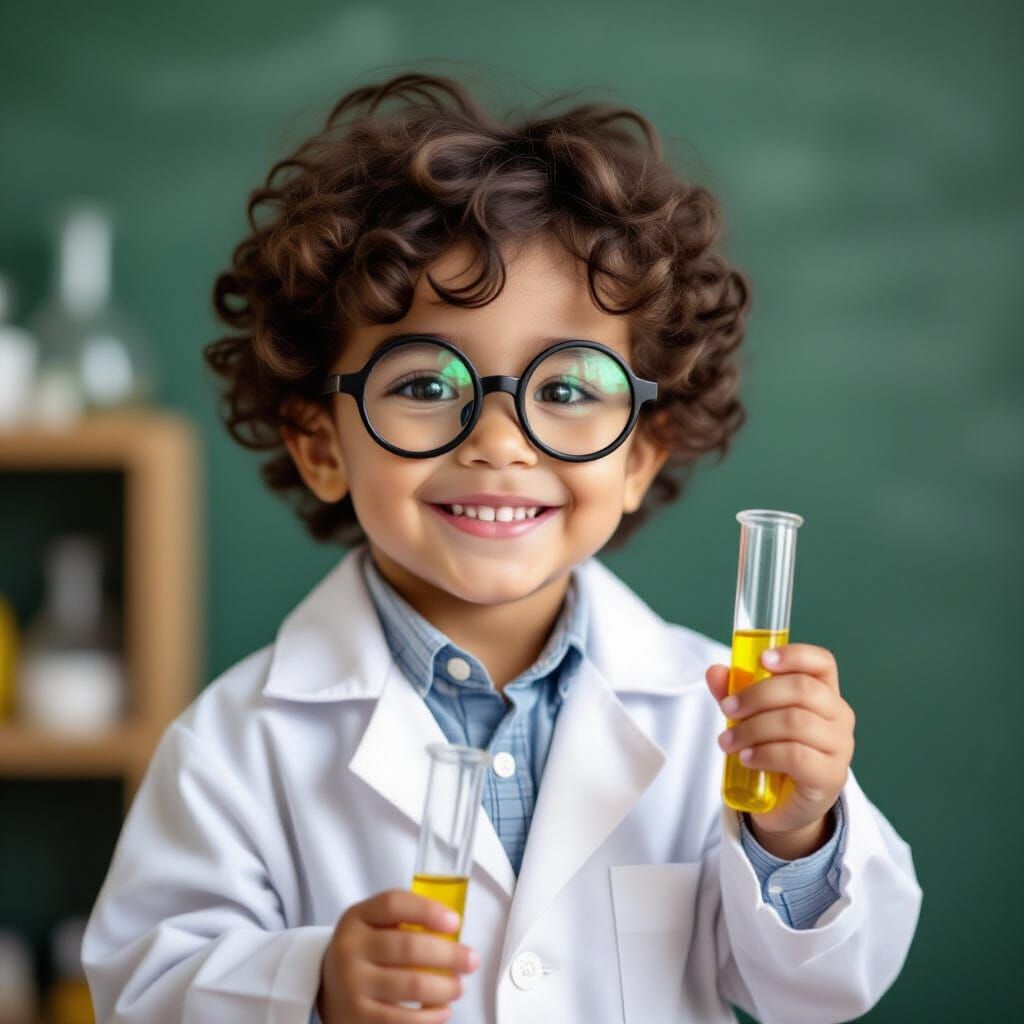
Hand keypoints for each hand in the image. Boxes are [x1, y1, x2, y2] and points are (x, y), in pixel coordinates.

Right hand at [317, 889, 479, 1023]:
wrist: (328, 989)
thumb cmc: (366, 952)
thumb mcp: (374, 926)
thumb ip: (406, 920)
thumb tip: (453, 928)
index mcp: (357, 917)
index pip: (394, 904)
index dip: (428, 910)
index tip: (455, 922)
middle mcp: (350, 948)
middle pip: (409, 947)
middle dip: (449, 955)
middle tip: (471, 960)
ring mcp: (352, 984)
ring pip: (411, 984)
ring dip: (444, 987)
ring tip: (459, 986)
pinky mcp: (357, 1017)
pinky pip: (402, 1019)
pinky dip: (429, 1017)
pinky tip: (442, 1010)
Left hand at [705, 643, 854, 857]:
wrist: (784, 803)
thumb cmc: (772, 749)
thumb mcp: (750, 717)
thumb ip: (734, 692)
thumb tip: (714, 672)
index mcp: (824, 692)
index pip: (821, 662)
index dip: (794, 655)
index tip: (762, 660)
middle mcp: (839, 715)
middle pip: (802, 689)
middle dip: (757, 696)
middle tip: (727, 710)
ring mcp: (839, 746)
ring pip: (796, 722)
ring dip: (753, 729)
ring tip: (728, 741)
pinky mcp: (830, 776)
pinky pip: (796, 756)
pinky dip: (765, 754)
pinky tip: (747, 759)